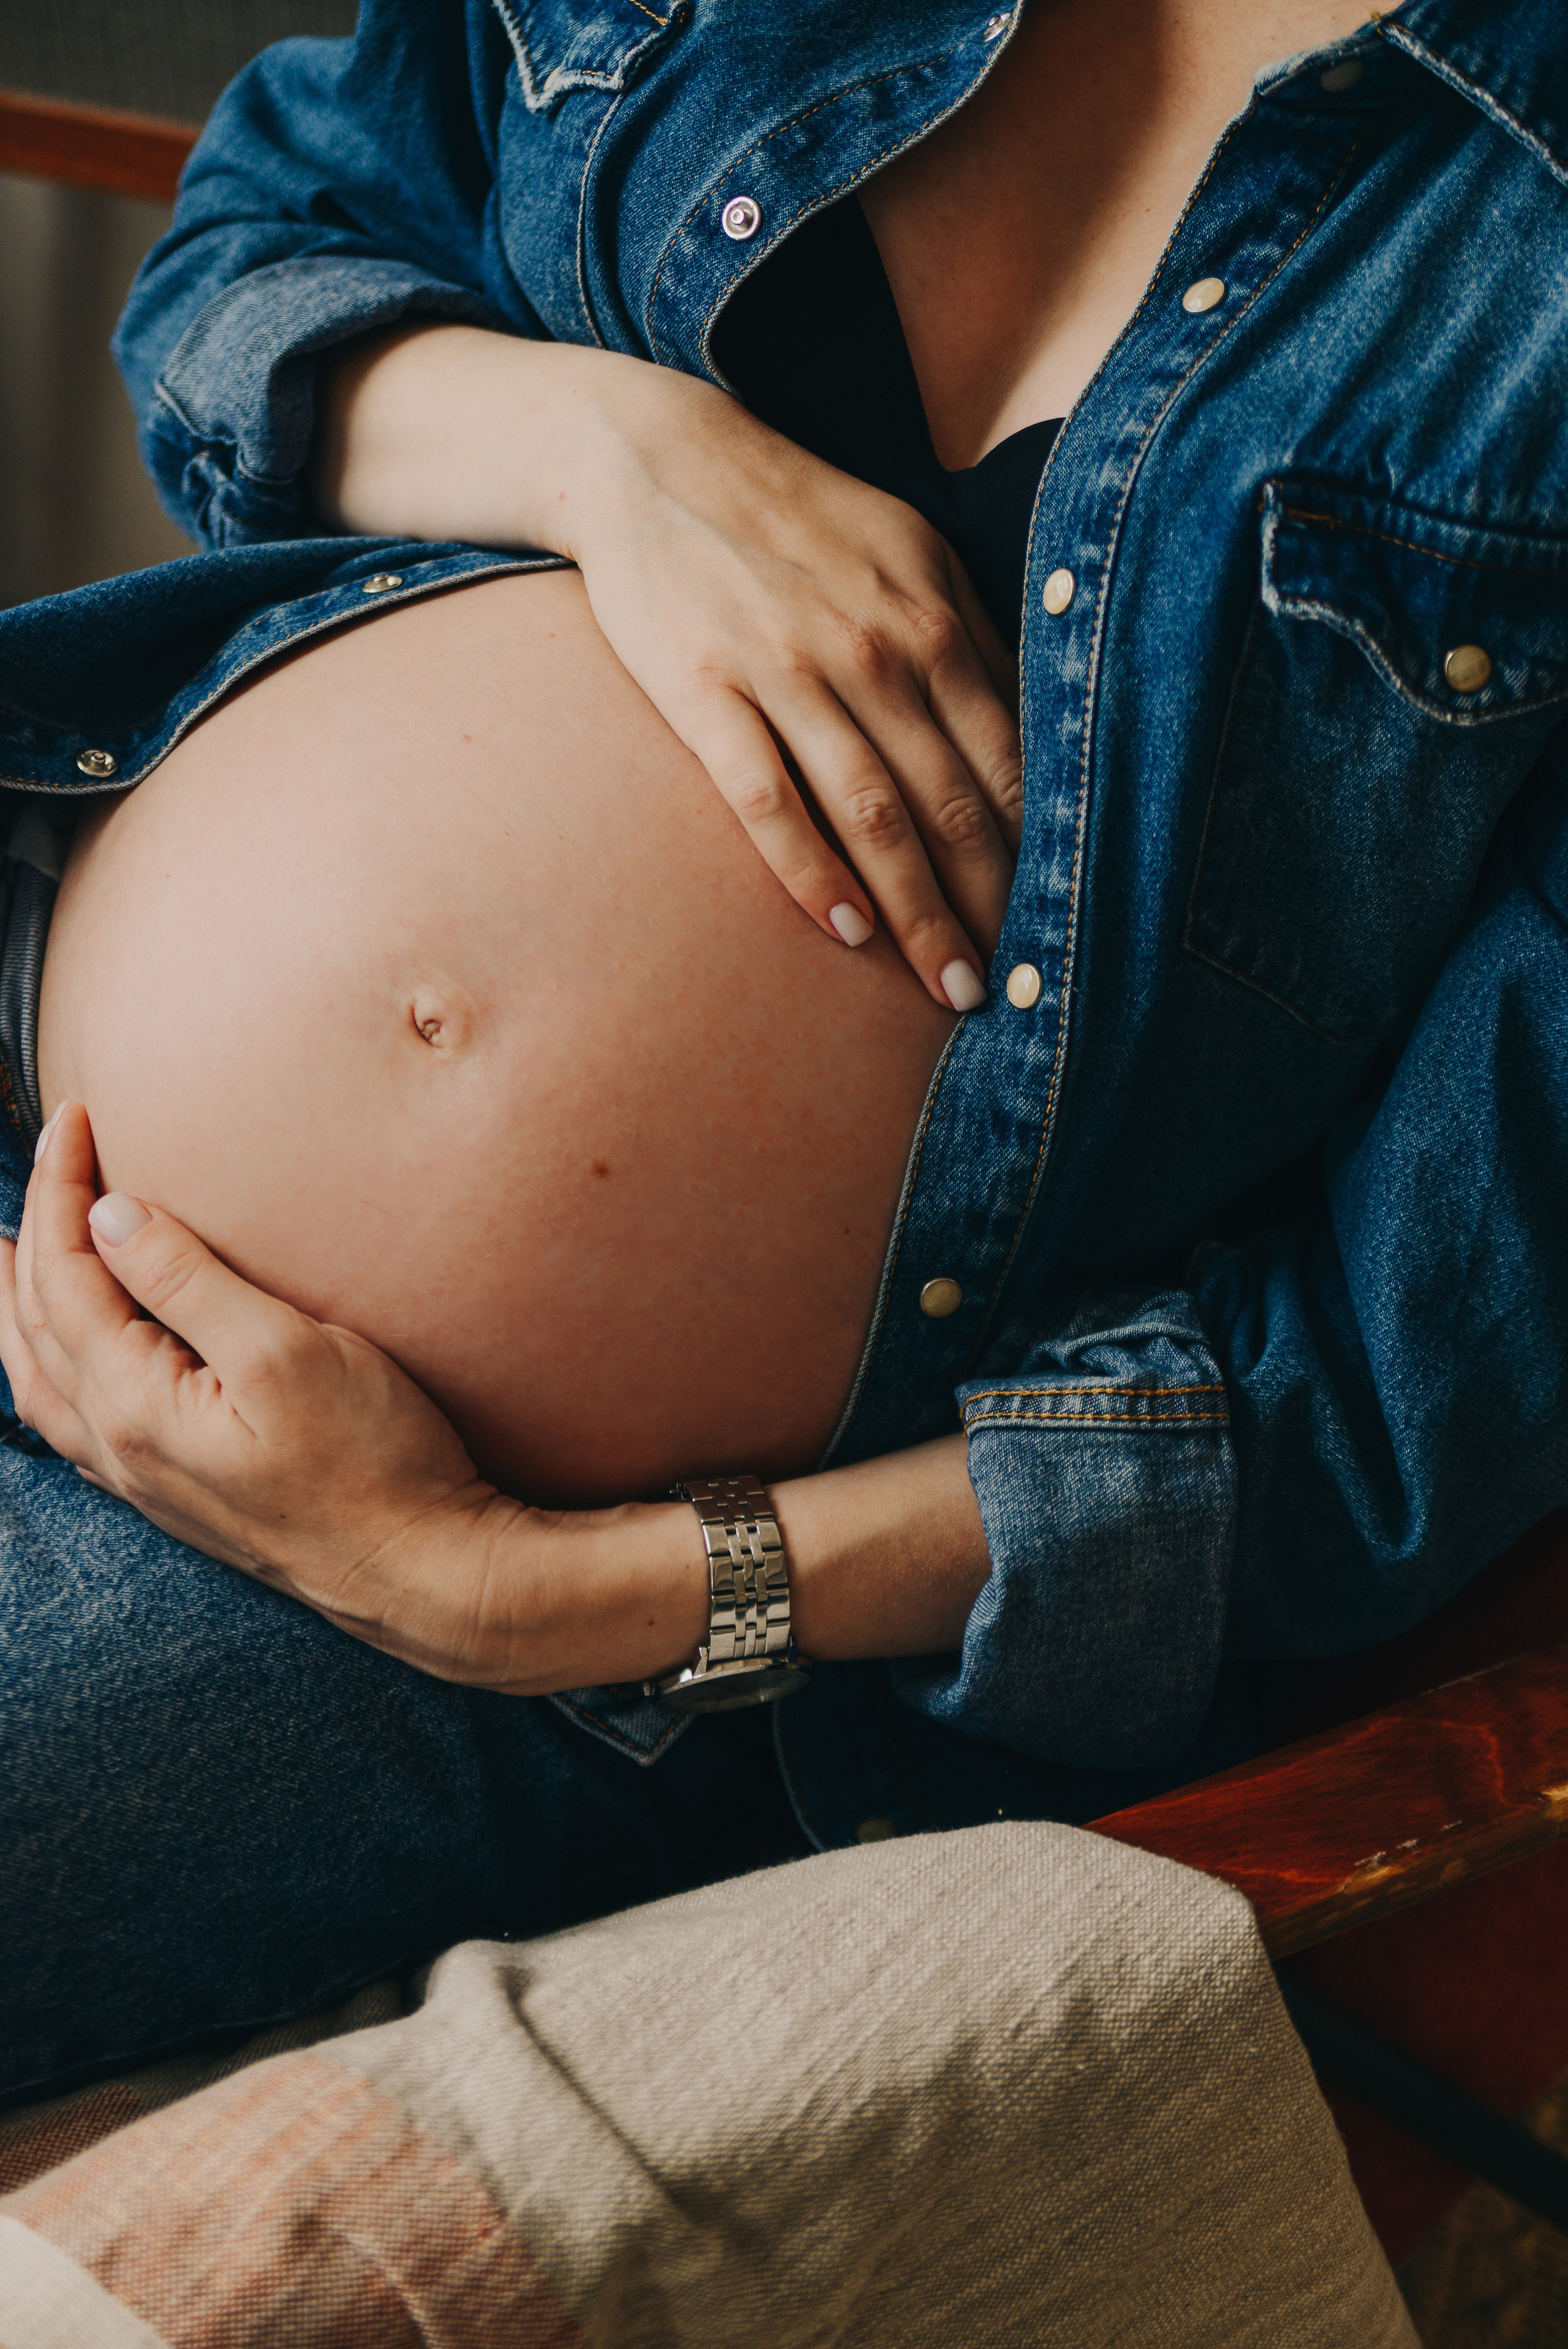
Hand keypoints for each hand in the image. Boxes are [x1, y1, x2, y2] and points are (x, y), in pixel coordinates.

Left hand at [0, 1102, 523, 1680]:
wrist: (421, 1572)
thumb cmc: (373, 1461)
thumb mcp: (288, 1352)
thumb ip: (189, 1283)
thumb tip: (108, 1219)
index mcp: (134, 1404)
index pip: (65, 1274)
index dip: (63, 1188)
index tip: (76, 1116)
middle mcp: (119, 1447)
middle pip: (36, 1323)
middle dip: (29, 1234)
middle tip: (43, 1162)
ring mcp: (144, 1479)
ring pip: (40, 1379)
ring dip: (17, 1309)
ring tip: (9, 1258)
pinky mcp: (176, 1494)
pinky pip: (71, 1420)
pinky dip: (47, 1368)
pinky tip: (65, 1360)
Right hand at [316, 329, 1022, 1008]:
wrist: (653, 458)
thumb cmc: (791, 516)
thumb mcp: (907, 551)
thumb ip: (968, 638)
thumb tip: (1033, 728)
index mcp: (932, 621)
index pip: (1011, 761)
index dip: (1043, 853)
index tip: (1063, 927)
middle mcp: (874, 652)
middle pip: (955, 804)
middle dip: (993, 909)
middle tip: (1017, 994)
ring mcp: (788, 674)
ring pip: (875, 817)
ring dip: (920, 914)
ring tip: (948, 988)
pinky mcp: (705, 693)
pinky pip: (769, 799)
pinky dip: (810, 870)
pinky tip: (846, 931)